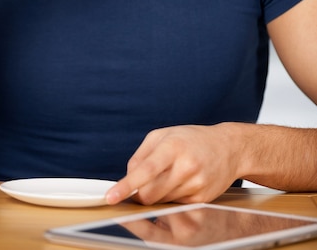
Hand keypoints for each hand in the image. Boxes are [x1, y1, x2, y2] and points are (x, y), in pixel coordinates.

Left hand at [106, 124, 240, 204]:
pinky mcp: (203, 199)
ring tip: (169, 176)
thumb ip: (141, 155)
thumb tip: (128, 178)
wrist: (229, 147)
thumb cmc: (191, 139)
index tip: (111, 197)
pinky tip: (181, 182)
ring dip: (157, 194)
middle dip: (139, 193)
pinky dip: (171, 198)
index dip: (126, 185)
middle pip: (150, 193)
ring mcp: (196, 184)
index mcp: (173, 146)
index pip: (145, 170)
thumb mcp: (163, 135)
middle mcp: (186, 166)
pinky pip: (175, 206)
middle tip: (141, 184)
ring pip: (161, 202)